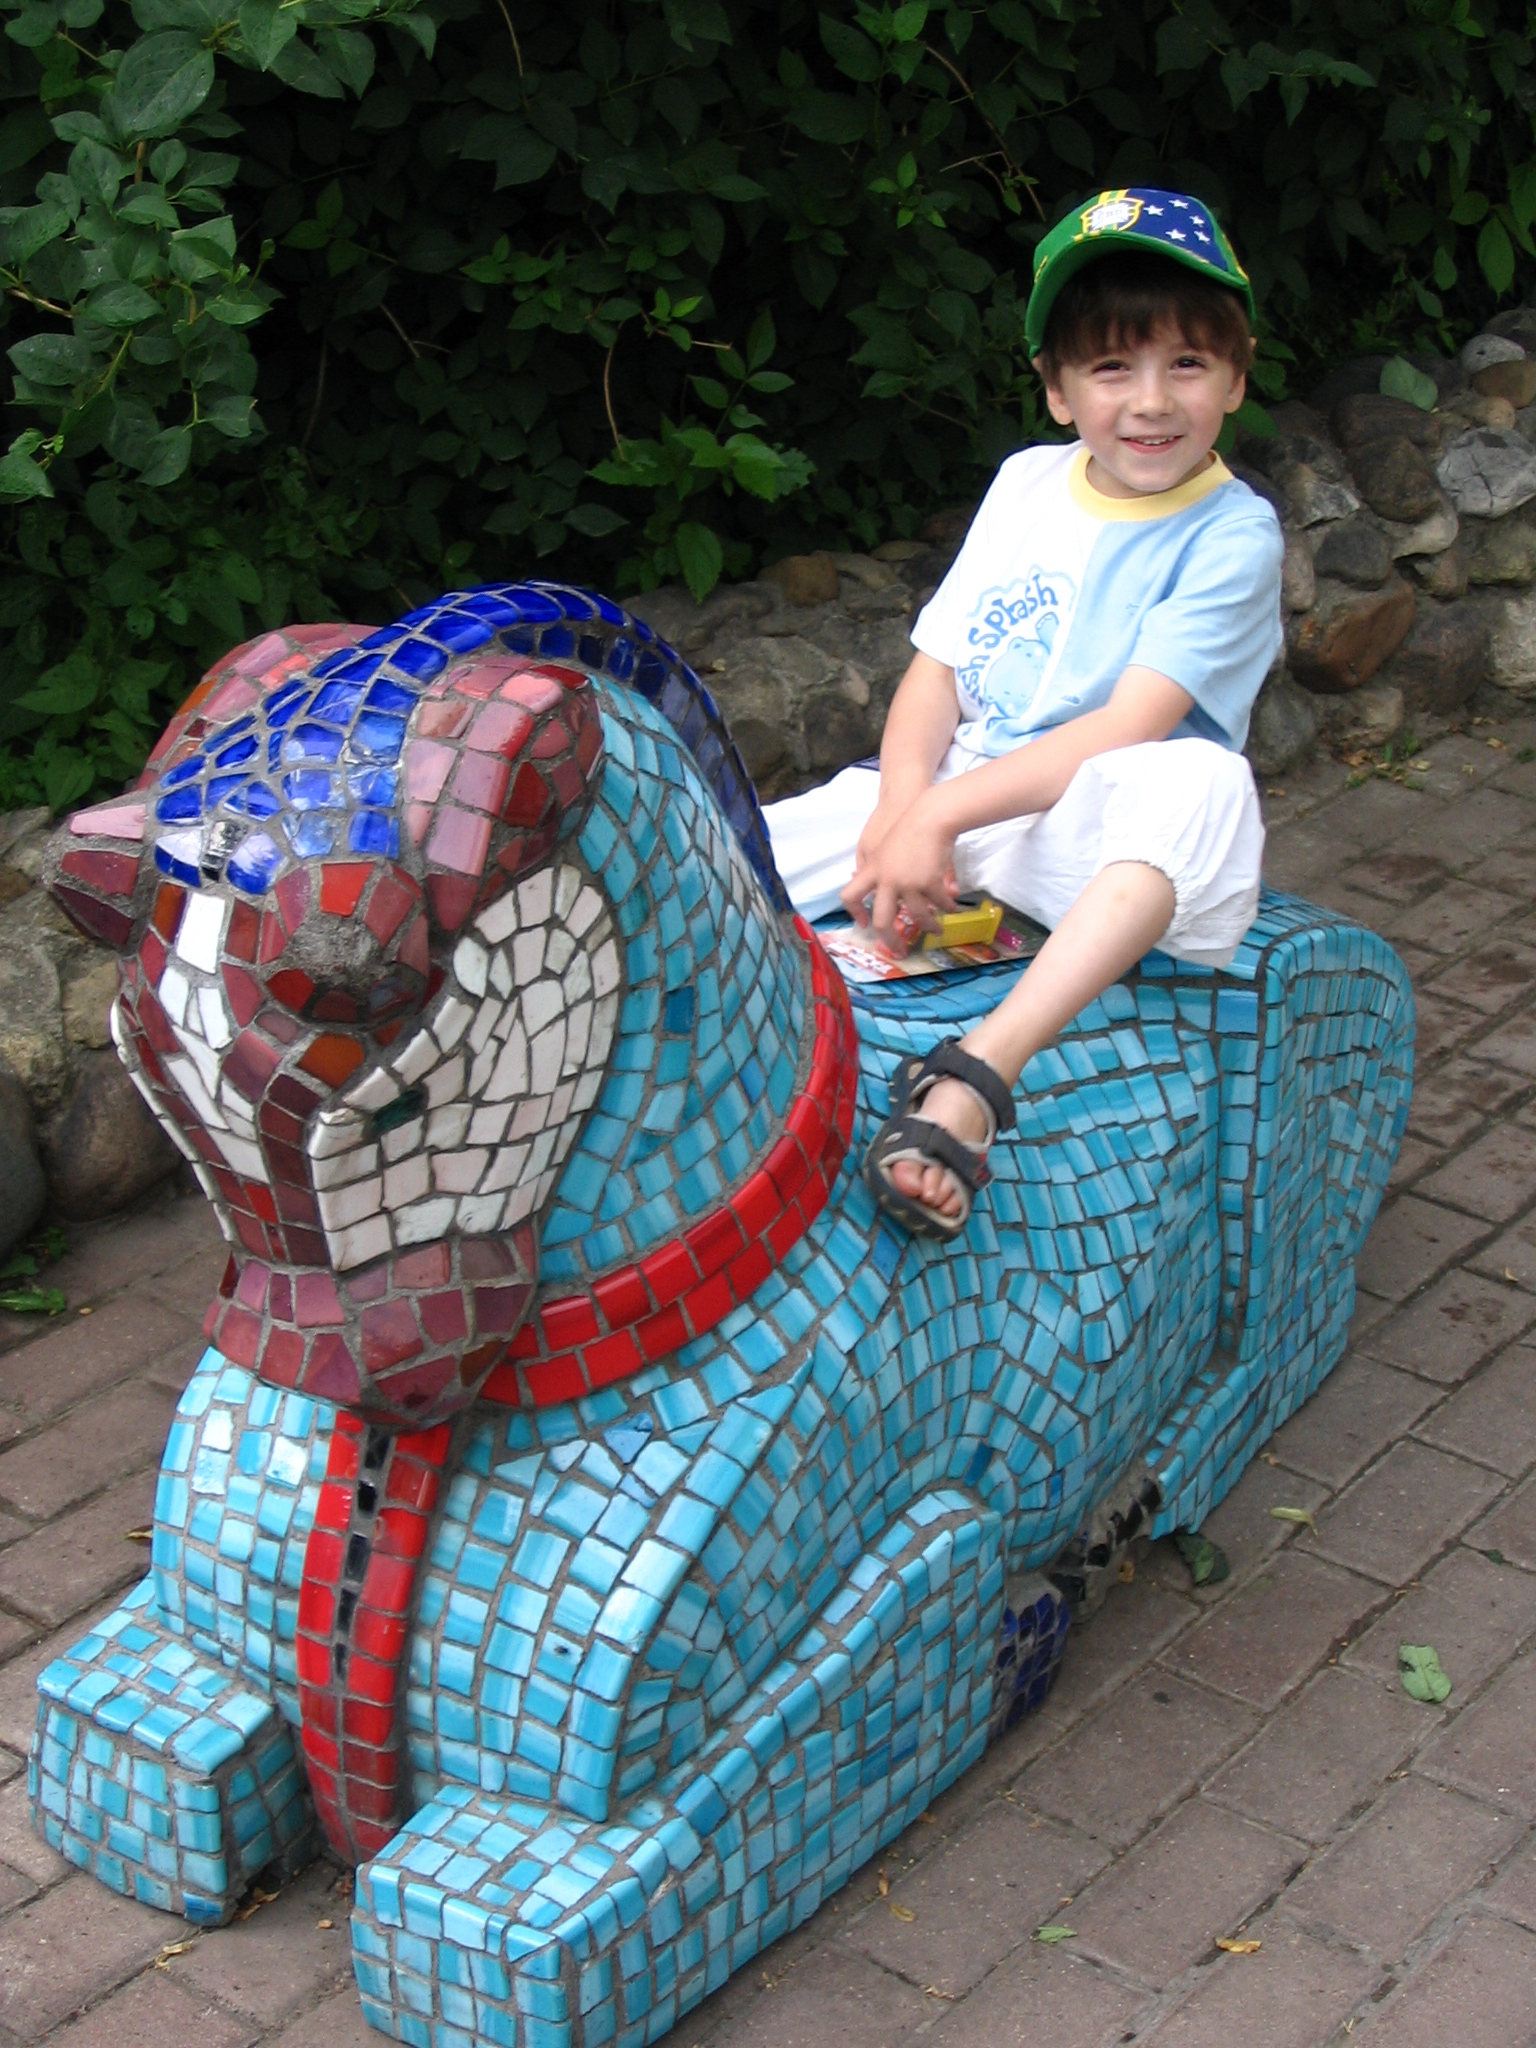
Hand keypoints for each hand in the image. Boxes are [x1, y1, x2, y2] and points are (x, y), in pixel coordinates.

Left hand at [840, 791, 958, 949]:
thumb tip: (874, 887)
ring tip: (936, 931)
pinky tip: (952, 910)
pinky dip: (947, 909)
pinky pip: (939, 904)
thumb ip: (878, 868)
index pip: (850, 895)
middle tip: (899, 950)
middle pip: (882, 920)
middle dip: (890, 940)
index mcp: (872, 870)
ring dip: (929, 927)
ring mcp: (908, 883)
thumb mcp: (884, 847)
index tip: (864, 924)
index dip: (855, 913)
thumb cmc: (908, 827)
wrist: (931, 816)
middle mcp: (887, 880)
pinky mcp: (930, 883)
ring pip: (917, 916)